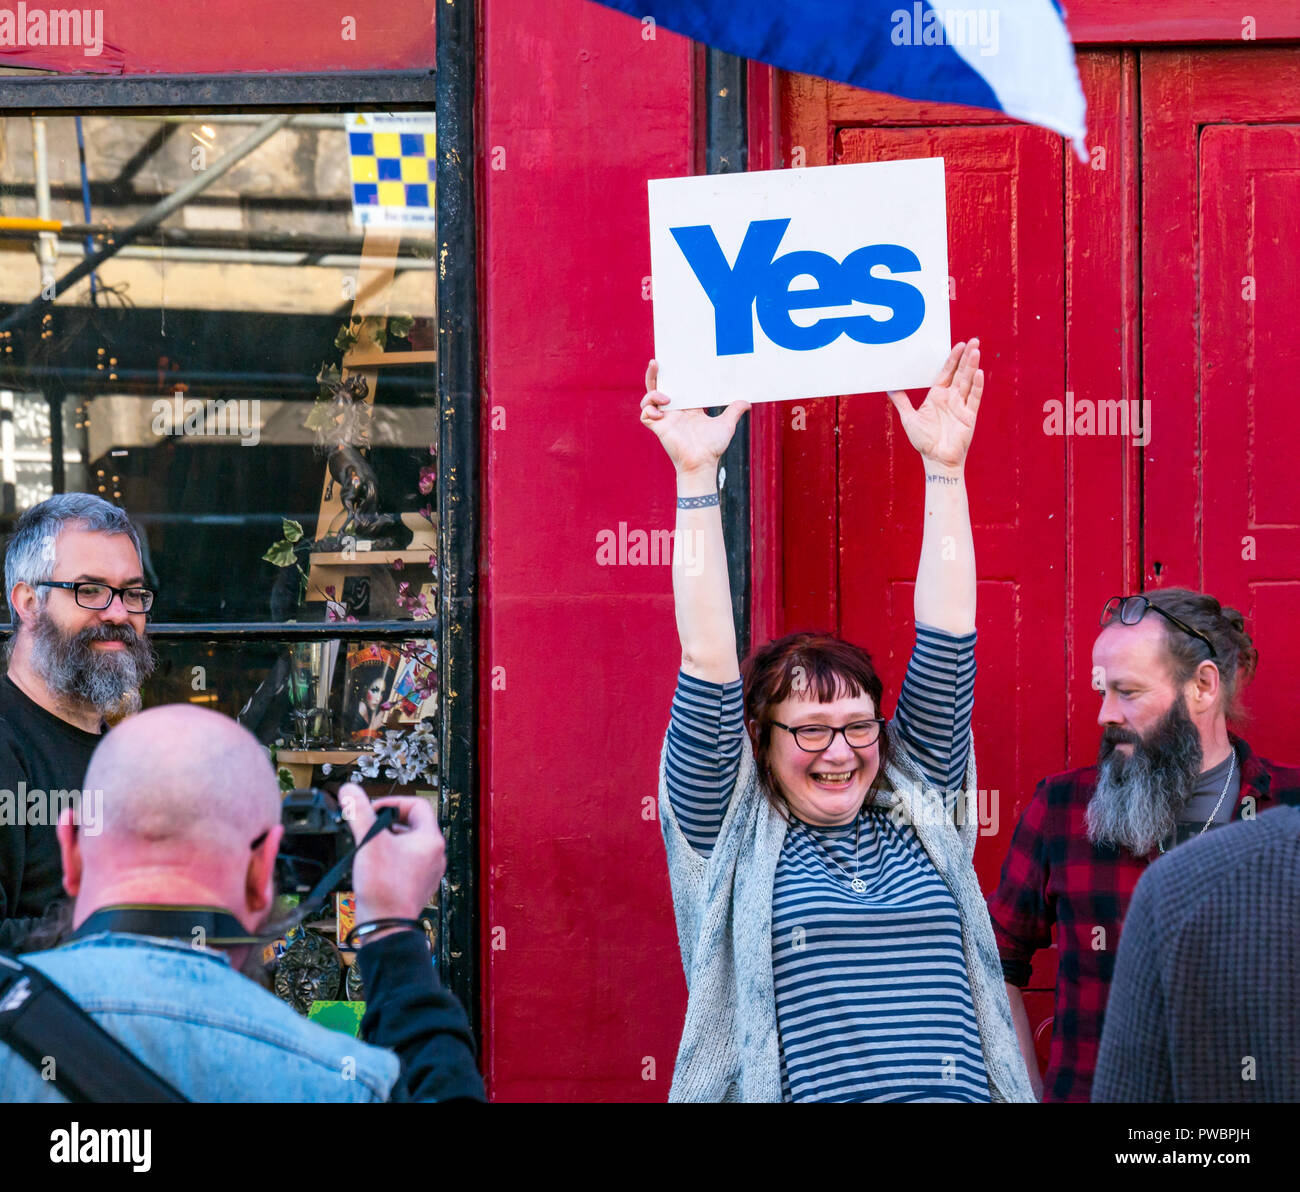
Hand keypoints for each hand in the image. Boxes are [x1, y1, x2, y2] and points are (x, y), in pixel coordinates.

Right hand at [340, 783, 444, 924]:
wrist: (386, 927)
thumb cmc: (383, 887)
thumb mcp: (369, 842)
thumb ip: (358, 812)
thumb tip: (349, 790)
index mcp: (430, 839)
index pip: (417, 805)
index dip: (393, 802)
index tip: (373, 810)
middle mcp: (435, 854)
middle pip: (413, 824)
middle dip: (388, 822)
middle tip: (369, 828)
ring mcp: (429, 871)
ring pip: (409, 844)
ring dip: (389, 840)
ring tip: (369, 847)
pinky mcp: (418, 885)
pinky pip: (407, 863)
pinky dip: (391, 858)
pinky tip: (374, 866)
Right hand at [640, 360, 749, 474]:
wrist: (703, 463)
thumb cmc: (712, 447)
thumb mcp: (727, 424)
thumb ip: (734, 411)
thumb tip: (747, 402)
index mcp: (688, 407)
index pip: (677, 385)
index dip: (674, 374)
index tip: (676, 362)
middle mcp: (674, 410)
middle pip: (658, 387)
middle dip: (654, 374)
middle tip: (655, 362)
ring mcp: (665, 419)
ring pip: (648, 398)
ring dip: (653, 393)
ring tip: (667, 398)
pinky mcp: (659, 428)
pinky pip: (645, 415)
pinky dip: (648, 410)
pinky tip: (660, 412)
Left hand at [887, 339, 983, 468]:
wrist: (936, 459)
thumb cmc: (924, 441)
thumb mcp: (909, 418)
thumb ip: (901, 401)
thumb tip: (889, 388)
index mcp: (937, 396)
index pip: (946, 372)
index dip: (952, 359)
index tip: (958, 345)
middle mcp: (951, 398)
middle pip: (960, 373)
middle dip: (966, 357)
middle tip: (973, 341)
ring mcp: (961, 406)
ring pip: (968, 382)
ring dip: (972, 367)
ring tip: (976, 351)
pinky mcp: (969, 416)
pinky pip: (974, 398)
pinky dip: (977, 386)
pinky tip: (979, 373)